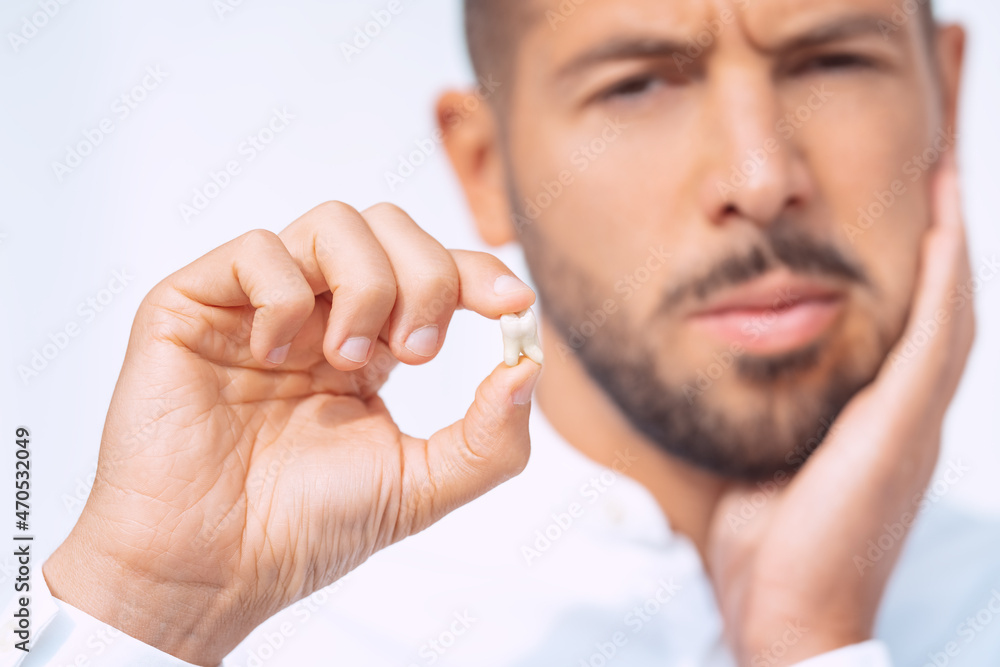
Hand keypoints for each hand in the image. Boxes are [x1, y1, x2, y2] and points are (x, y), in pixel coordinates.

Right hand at [42, 202, 541, 665]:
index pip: (431, 272)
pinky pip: (257, 249)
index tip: (512, 304)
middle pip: (390, 227)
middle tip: (417, 354)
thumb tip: (529, 365)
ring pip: (333, 222)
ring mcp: (257, 304)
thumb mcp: (421, 487)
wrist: (211, 569)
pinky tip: (274, 355)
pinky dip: (286, 296)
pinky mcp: (195, 303)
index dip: (476, 272)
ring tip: (348, 361)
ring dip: (365, 285)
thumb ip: (489, 436)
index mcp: (368, 346)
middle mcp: (317, 314)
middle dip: (426, 280)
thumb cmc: (305, 530)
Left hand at [707, 156, 975, 665]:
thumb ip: (772, 417)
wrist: (788, 614)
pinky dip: (941, 283)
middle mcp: (907, 417)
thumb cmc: (773, 545)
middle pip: (939, 310)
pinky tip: (942, 231)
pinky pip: (931, 342)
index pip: (907, 331)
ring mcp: (910, 424)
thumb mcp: (769, 461)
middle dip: (943, 241)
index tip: (906, 212)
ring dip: (950, 245)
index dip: (915, 271)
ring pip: (947, 315)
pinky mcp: (899, 431)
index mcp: (878, 424)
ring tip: (945, 180)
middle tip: (938, 173)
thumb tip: (740, 378)